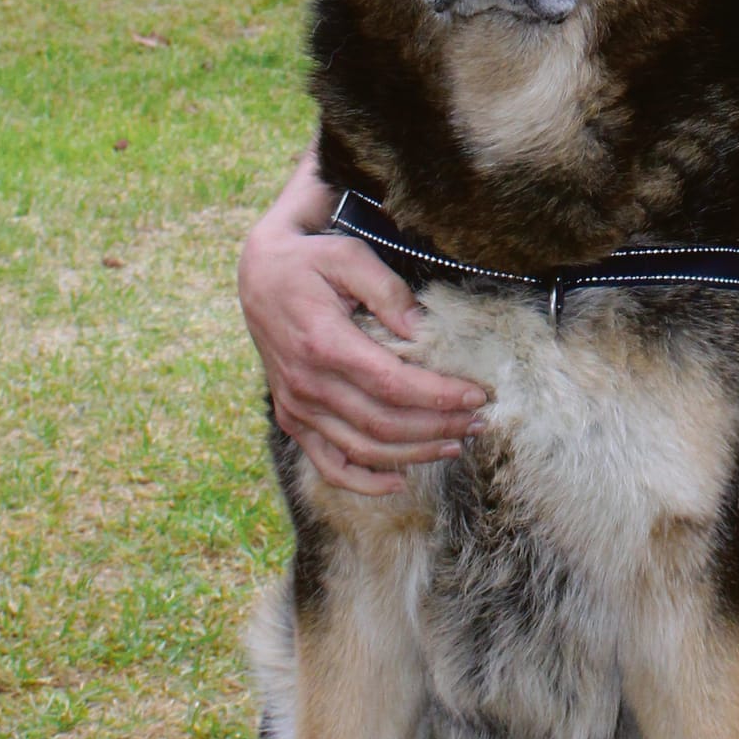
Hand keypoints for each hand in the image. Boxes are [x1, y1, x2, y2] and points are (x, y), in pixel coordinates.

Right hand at [238, 156, 487, 496]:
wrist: (259, 274)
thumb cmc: (310, 260)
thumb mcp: (349, 256)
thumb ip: (388, 291)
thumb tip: (421, 330)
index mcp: (323, 344)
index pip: (393, 385)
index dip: (439, 396)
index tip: (478, 396)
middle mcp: (307, 383)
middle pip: (384, 422)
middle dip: (439, 426)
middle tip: (479, 422)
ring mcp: (297, 406)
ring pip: (363, 448)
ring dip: (415, 453)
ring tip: (456, 445)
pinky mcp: (292, 417)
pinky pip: (327, 463)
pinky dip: (364, 481)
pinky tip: (400, 481)